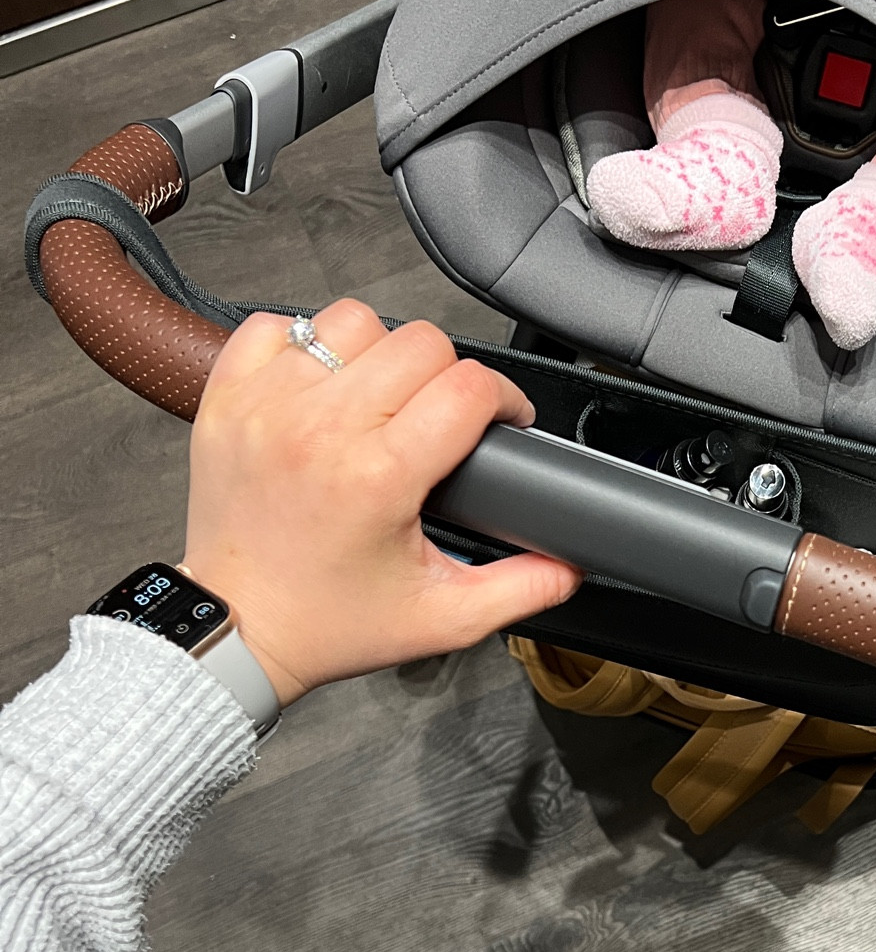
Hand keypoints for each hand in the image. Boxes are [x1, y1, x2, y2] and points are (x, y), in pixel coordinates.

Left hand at [182, 300, 579, 706]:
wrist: (236, 630)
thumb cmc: (329, 623)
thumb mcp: (443, 618)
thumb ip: (521, 589)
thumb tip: (570, 562)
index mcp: (379, 476)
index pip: (469, 387)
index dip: (503, 399)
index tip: (499, 420)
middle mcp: (321, 429)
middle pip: (421, 343)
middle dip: (448, 378)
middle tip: (440, 420)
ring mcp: (270, 406)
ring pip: (354, 321)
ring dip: (379, 354)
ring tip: (378, 401)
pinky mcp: (228, 398)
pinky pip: (276, 325)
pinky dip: (304, 346)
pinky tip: (320, 389)